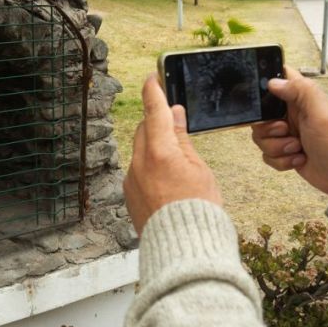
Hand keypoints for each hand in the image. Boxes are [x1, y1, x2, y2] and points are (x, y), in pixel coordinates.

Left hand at [123, 75, 221, 234]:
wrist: (183, 249)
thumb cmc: (199, 209)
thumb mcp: (198, 168)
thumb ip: (181, 139)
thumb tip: (173, 114)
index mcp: (160, 152)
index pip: (154, 111)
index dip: (153, 91)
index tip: (152, 77)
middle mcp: (139, 163)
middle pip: (144, 130)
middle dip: (156, 122)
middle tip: (173, 121)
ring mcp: (131, 180)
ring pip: (140, 152)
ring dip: (154, 148)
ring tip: (177, 163)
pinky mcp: (128, 195)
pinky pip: (137, 171)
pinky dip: (150, 168)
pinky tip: (166, 183)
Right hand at [251, 66, 327, 196]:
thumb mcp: (321, 113)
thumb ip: (300, 91)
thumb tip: (274, 82)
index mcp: (300, 98)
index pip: (276, 79)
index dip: (265, 86)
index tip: (266, 101)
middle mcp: (290, 114)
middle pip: (259, 114)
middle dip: (267, 128)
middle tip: (285, 131)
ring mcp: (286, 133)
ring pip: (260, 136)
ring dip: (277, 147)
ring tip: (297, 148)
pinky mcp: (283, 151)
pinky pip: (266, 154)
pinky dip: (281, 160)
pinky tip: (299, 159)